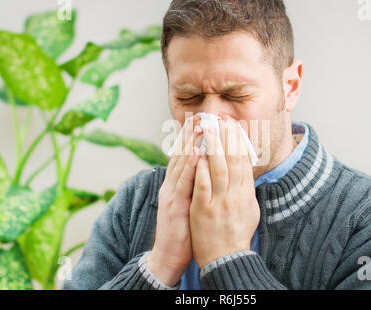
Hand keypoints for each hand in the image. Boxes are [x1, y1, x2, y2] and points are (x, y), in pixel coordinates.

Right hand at [147, 115, 202, 285]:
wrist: (167, 256)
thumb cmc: (182, 231)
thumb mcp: (186, 204)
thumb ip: (191, 188)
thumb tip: (203, 172)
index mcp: (174, 185)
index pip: (182, 157)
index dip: (190, 139)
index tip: (199, 122)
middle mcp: (170, 186)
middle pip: (180, 155)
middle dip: (190, 134)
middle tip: (200, 115)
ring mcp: (171, 194)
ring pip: (181, 164)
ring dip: (190, 143)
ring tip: (200, 125)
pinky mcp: (175, 205)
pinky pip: (184, 182)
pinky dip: (190, 166)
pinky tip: (197, 153)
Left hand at [189, 116, 259, 267]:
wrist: (226, 258)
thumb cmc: (237, 233)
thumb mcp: (249, 209)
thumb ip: (246, 188)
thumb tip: (246, 170)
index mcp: (246, 193)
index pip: (243, 161)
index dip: (238, 142)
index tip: (233, 125)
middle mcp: (235, 195)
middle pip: (232, 160)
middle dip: (226, 137)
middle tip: (221, 119)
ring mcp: (220, 202)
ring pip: (218, 168)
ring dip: (213, 146)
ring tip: (209, 128)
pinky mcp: (204, 209)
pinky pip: (203, 185)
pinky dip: (200, 168)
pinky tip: (197, 153)